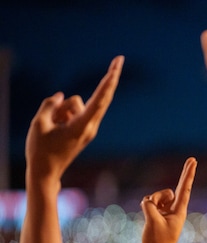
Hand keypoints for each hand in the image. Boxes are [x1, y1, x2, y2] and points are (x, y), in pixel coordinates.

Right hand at [25, 56, 122, 183]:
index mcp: (83, 126)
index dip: (108, 81)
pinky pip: (73, 112)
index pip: (100, 99)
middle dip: (109, 79)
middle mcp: (90, 127)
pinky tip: (55, 126)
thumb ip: (50, 105)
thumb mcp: (39, 123)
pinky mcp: (82, 129)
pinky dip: (62, 113)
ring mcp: (88, 129)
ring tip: (53, 126)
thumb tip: (62, 96)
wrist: (45, 172)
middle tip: (120, 58)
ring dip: (62, 108)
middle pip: (101, 98)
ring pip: (76, 104)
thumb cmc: (41, 149)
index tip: (117, 67)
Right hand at [140, 158, 196, 242]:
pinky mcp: (158, 215)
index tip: (193, 161)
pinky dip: (146, 206)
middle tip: (192, 159)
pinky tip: (147, 217)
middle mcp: (175, 210)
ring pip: (157, 196)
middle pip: (173, 190)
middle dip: (179, 179)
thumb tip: (147, 200)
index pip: (184, 189)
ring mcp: (166, 212)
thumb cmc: (157, 242)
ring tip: (151, 217)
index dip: (188, 174)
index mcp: (179, 212)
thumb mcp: (152, 221)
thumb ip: (150, 206)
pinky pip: (150, 202)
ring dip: (151, 202)